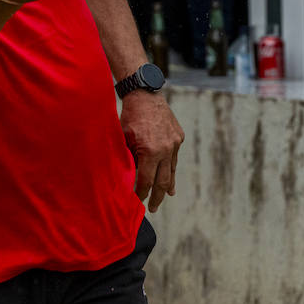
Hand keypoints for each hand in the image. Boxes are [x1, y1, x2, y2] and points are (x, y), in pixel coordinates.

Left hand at [120, 91, 183, 211]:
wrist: (145, 95)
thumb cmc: (129, 117)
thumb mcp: (124, 140)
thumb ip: (128, 160)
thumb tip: (127, 179)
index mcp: (151, 152)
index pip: (146, 180)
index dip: (141, 193)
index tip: (136, 202)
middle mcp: (166, 149)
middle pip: (162, 181)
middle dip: (156, 196)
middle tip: (153, 209)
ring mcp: (175, 143)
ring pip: (171, 170)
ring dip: (167, 185)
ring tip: (166, 196)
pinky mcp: (179, 137)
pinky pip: (174, 157)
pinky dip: (171, 168)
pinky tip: (170, 178)